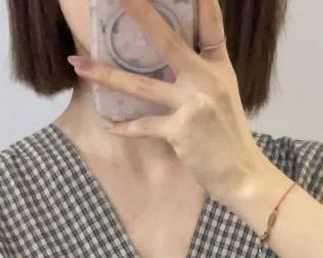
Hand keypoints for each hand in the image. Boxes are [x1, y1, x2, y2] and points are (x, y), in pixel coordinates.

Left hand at [68, 0, 263, 205]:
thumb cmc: (229, 137)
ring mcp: (192, 103)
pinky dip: (126, 128)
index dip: (202, 0)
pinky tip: (110, 126)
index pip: (210, 24)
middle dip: (141, 14)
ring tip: (79, 64)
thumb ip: (200, 72)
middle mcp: (205, 78)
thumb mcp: (223, 94)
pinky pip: (144, 126)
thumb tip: (174, 59)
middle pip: (167, 40)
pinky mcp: (180, 131)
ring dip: (107, 75)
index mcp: (218, 66)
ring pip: (142, 86)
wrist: (243, 175)